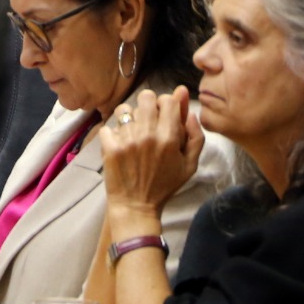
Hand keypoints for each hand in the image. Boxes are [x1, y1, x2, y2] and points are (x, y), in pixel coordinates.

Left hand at [99, 86, 202, 227]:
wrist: (136, 207)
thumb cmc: (164, 186)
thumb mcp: (190, 164)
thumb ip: (195, 135)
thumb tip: (188, 108)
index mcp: (169, 137)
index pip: (167, 100)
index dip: (166, 103)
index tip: (164, 115)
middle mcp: (148, 135)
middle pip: (145, 96)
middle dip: (148, 105)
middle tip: (147, 121)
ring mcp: (127, 140)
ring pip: (124, 109)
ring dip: (128, 119)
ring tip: (131, 133)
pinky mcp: (110, 148)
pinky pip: (108, 126)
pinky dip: (112, 134)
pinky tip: (119, 145)